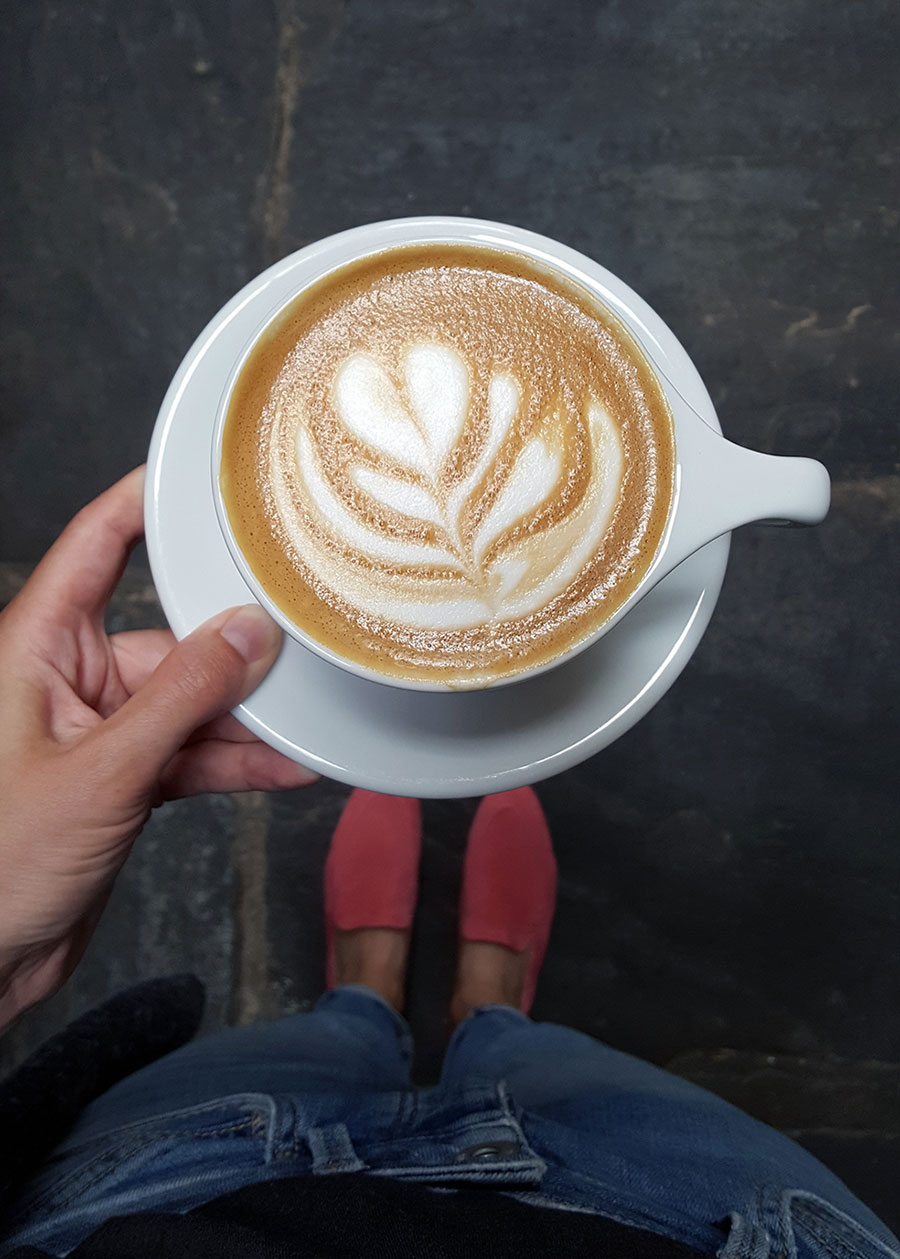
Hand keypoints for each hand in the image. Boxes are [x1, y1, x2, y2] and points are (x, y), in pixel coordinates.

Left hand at [0, 467, 317, 1030]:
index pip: (96, 545)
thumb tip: (248, 633)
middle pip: (167, 635)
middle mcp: (68, 677)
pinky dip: (232, 761)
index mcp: (35, 646)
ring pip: (188, 700)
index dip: (146, 501)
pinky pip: (189, 751)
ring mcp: (99, 729)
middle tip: (298, 646)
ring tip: (304, 723)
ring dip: (243, 718)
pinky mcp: (122, 777)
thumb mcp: (103, 770)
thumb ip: (181, 697)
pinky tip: (282, 768)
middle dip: (232, 650)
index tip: (206, 478)